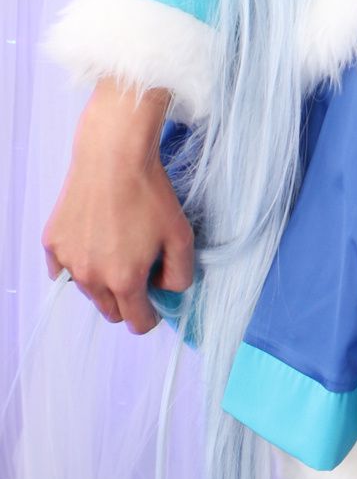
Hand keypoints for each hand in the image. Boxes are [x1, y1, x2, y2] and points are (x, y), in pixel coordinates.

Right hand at [41, 79, 193, 335]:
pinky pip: (63, 270)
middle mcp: (92, 278)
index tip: (155, 304)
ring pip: (88, 291)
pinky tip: (92, 242)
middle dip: (127, 301)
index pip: (136, 323)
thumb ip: (180, 274)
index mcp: (124, 280)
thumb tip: (166, 290)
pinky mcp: (52, 243)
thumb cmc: (150, 192)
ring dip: (103, 281)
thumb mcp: (181, 234)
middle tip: (139, 273)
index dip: (150, 316)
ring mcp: (68, 261)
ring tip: (117, 249)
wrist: (114, 155)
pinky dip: (78, 264)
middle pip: (110, 311)